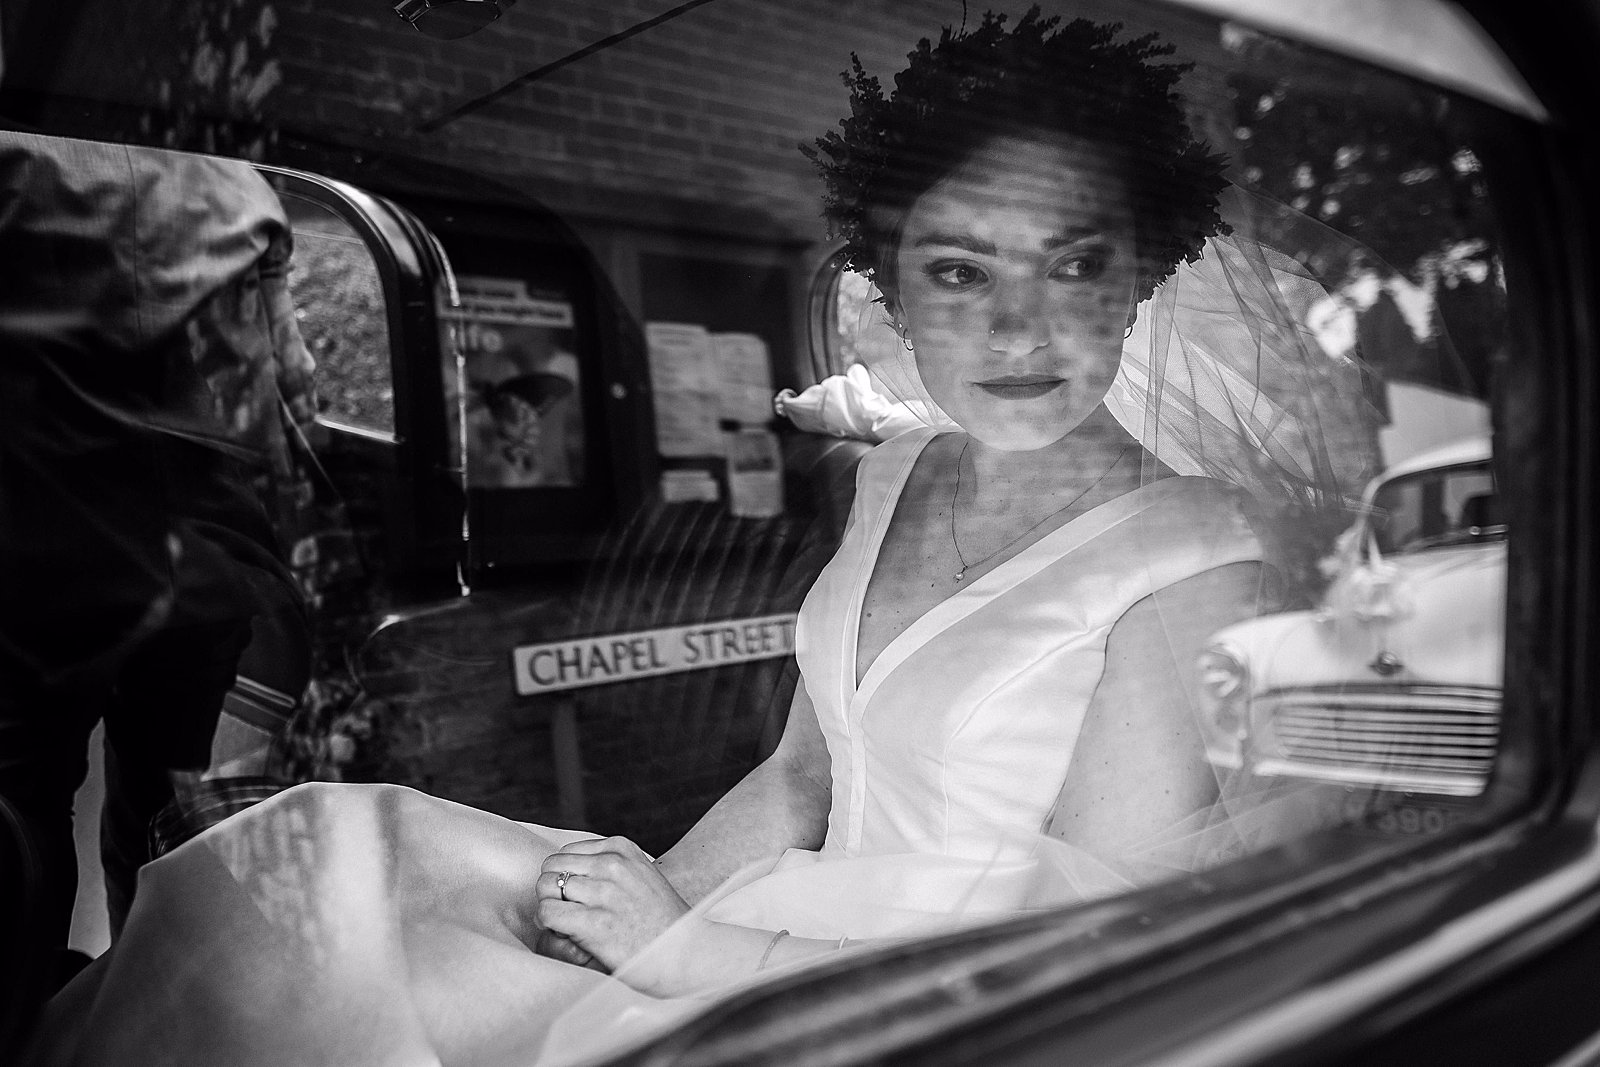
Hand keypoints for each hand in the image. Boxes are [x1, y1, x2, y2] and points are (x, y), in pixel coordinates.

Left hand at [535, 837, 692, 982]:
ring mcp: (604, 894)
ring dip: (549, 908)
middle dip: (552, 890)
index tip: (576, 897)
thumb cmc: (662, 922)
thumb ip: (610, 867)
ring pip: (545, 887)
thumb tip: (570, 871)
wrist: (685, 954)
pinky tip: (565, 935)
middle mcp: (613, 866)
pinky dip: (548, 925)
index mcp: (622, 849)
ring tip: (566, 924)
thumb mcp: (641, 876)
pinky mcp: (595, 924)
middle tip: (566, 911)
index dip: (565, 877)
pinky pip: (548, 912)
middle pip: (552, 867)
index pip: (566, 852)